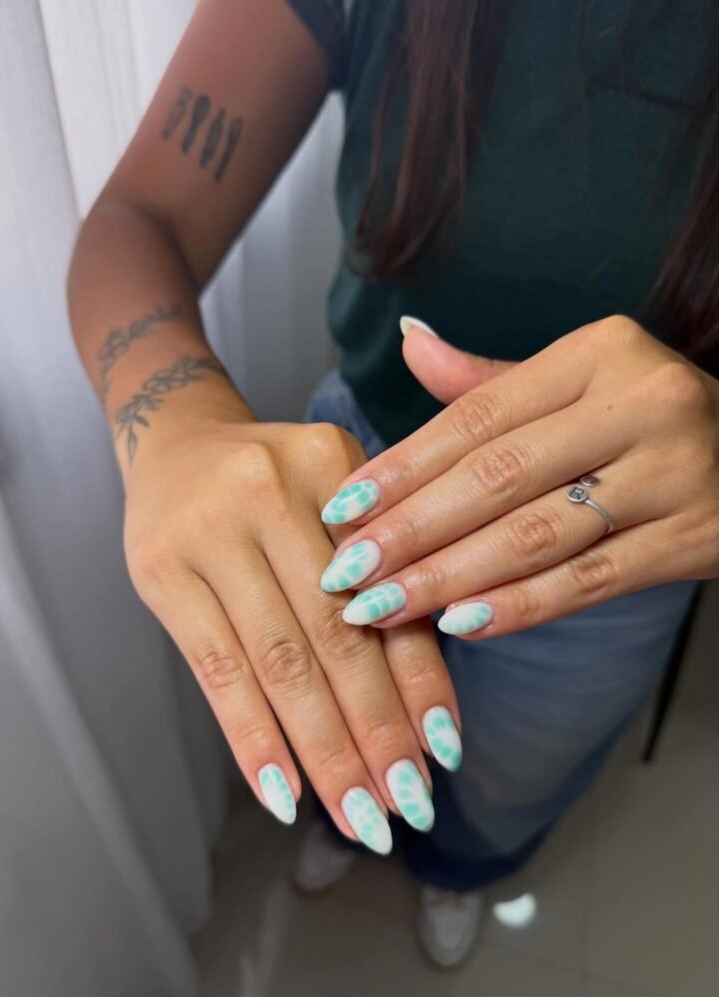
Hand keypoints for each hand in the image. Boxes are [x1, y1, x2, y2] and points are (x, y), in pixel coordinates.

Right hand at [122, 396, 460, 850]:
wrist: (175, 440)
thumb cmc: (275, 486)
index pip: (387, 593)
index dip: (418, 680)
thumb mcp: (336, 501)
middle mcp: (272, 494)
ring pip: (279, 662)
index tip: (444, 756)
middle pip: (335, 636)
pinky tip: (281, 795)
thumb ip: (383, 575)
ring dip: (322, 750)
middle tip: (406, 809)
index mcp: (334, 468)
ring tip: (357, 817)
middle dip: (376, 733)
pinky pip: (213, 669)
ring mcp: (209, 532)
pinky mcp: (160, 572)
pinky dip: (250, 737)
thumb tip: (423, 705)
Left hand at [319, 316, 718, 636]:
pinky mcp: (695, 537)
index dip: (403, 466)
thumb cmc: (643, 419)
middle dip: (411, 532)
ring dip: (449, 577)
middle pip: (498, 478)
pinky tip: (460, 624)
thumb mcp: (578, 382)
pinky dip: (521, 605)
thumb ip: (491, 380)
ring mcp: (673, 472)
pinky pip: (592, 581)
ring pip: (536, 535)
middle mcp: (640, 403)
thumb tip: (411, 341)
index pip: (477, 418)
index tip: (343, 508)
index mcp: (598, 353)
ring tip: (383, 607)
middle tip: (346, 573)